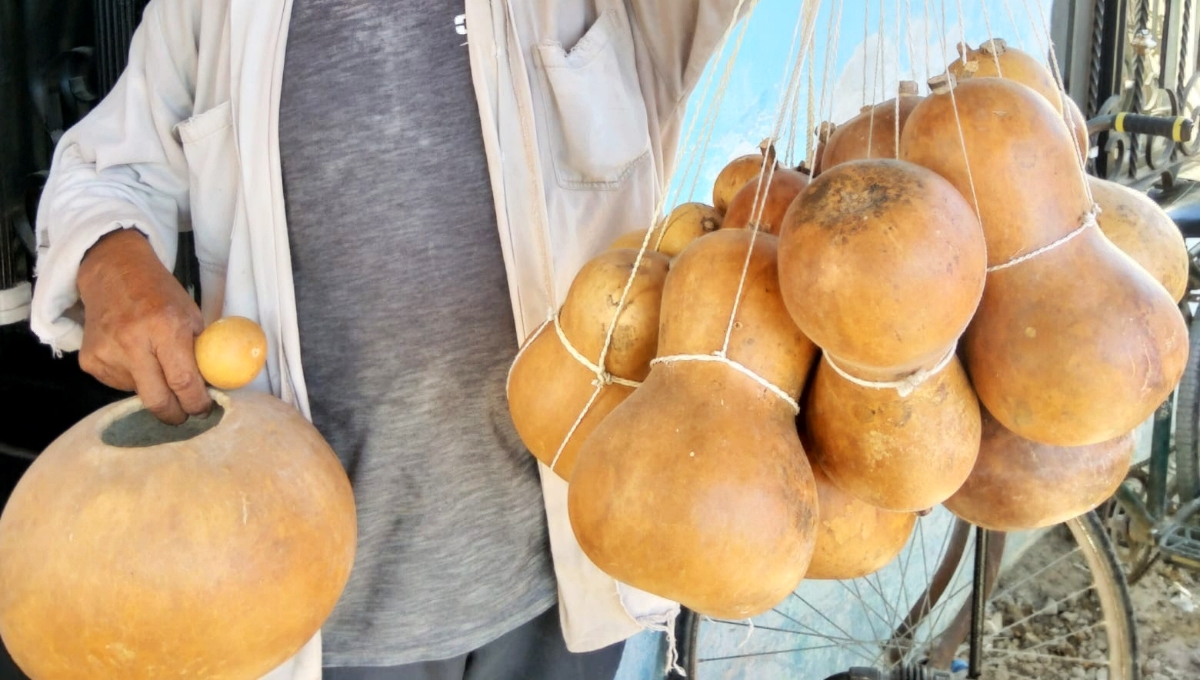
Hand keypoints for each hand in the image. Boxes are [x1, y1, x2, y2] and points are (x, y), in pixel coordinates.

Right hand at [77, 229, 211, 423]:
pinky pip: (117, 384)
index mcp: (165, 328)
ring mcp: (107, 353)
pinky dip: (132, 379)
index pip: (183, 381)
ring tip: (153, 362)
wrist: (113, 273)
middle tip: (185, 414)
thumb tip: (208, 388)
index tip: (204, 410)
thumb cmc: (159, 294)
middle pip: (157, 400)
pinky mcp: (89, 361)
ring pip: (137, 393)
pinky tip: (133, 356)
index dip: (196, 403)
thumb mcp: (190, 316)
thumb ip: (199, 351)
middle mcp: (132, 343)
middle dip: (175, 414)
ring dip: (152, 388)